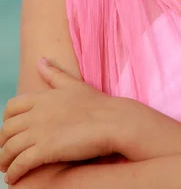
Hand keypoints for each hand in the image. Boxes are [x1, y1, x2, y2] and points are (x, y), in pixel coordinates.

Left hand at [0, 58, 121, 184]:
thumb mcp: (74, 84)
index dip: (7, 121)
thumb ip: (54, 74)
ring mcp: (40, 131)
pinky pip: (20, 163)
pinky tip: (14, 178)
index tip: (11, 132)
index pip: (11, 107)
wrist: (114, 121)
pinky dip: (13, 172)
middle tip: (6, 154)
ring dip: (3, 161)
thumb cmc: (98, 104)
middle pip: (6, 129)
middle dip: (2, 143)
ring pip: (8, 148)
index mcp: (43, 97)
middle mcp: (37, 113)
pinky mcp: (46, 149)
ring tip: (6, 169)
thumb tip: (40, 60)